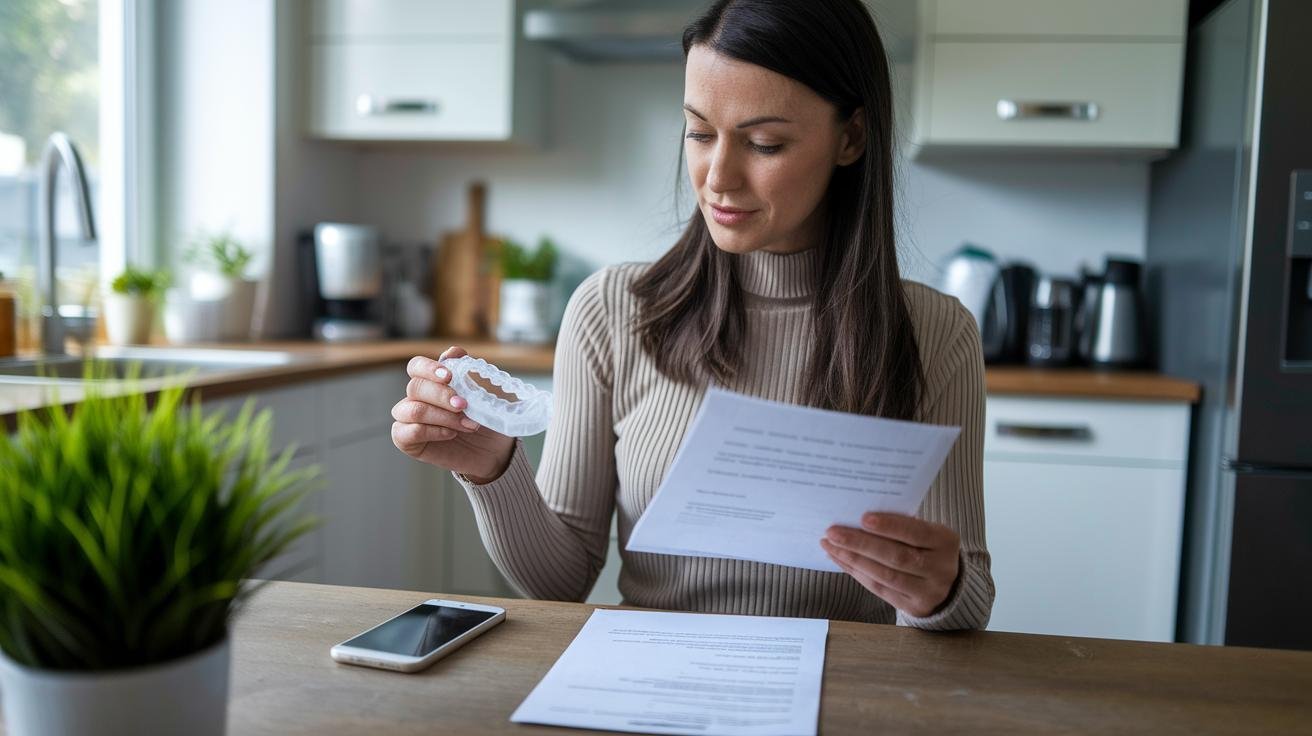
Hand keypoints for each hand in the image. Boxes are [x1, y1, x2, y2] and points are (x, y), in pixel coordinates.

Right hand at [390, 346, 515, 482]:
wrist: (494, 448)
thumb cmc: (487, 416)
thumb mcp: (485, 390)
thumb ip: (468, 370)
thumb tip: (453, 352)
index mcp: (431, 380)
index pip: (416, 366)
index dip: (429, 368)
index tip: (449, 376)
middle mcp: (416, 397)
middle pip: (415, 387)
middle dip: (442, 396)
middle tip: (465, 405)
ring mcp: (409, 419)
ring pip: (413, 410)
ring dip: (442, 416)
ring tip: (467, 424)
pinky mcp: (408, 441)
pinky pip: (407, 432)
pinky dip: (432, 431)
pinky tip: (451, 434)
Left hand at [820, 512, 960, 617]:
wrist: (947, 582)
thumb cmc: (927, 547)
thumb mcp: (925, 532)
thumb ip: (901, 525)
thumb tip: (857, 518)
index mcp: (945, 542)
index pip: (916, 532)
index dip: (890, 526)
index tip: (862, 518)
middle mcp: (941, 569)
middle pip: (896, 557)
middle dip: (861, 544)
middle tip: (833, 532)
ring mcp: (929, 592)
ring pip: (885, 576)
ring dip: (853, 559)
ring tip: (830, 545)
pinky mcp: (914, 607)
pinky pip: (880, 589)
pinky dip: (856, 573)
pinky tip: (840, 559)